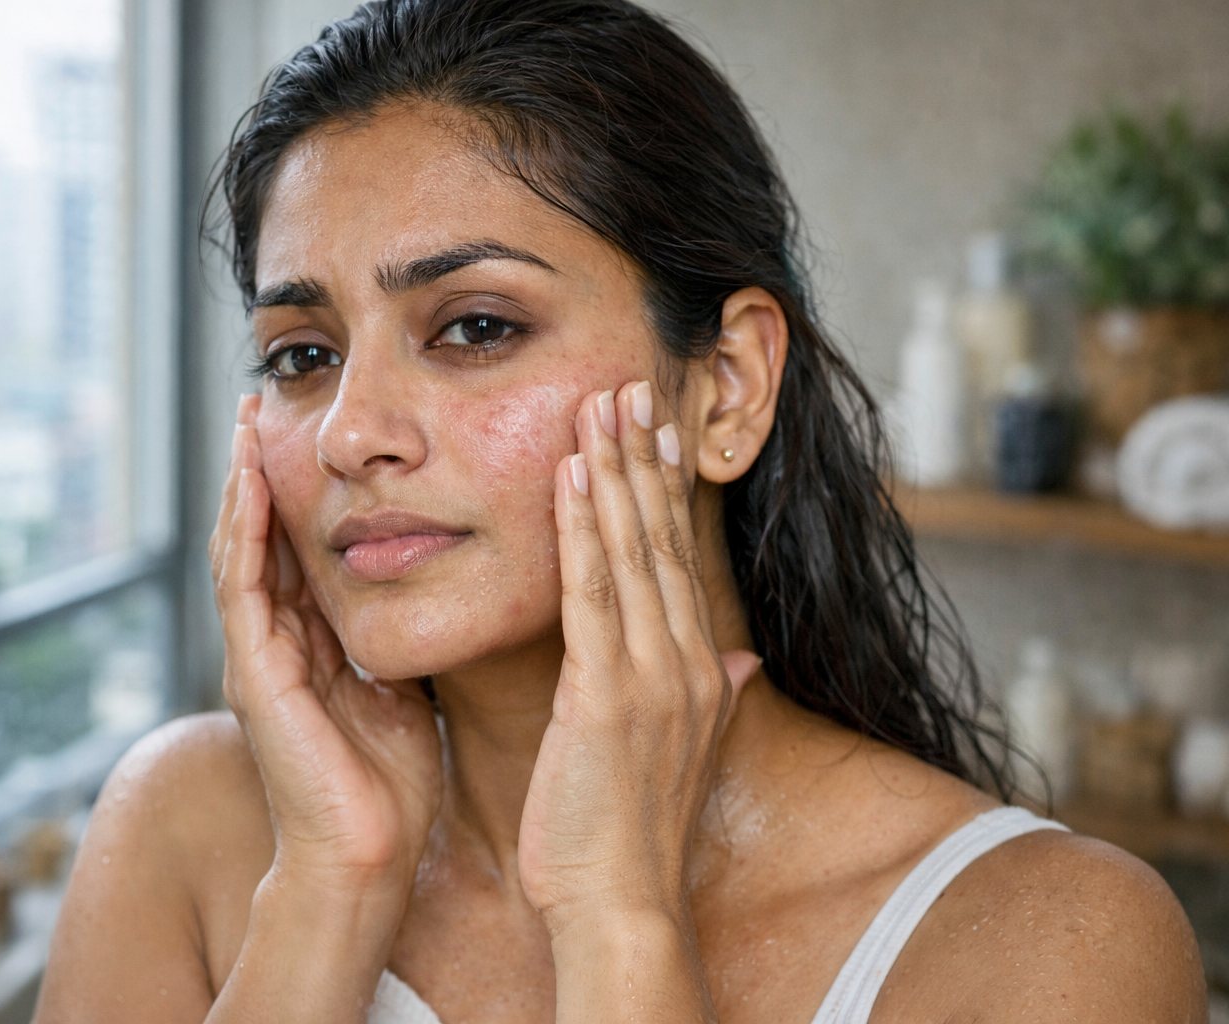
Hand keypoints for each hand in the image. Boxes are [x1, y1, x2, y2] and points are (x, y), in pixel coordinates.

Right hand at [209, 395, 441, 894]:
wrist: (369, 854)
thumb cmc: (390, 782)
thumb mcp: (398, 686)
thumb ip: (391, 637)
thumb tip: (425, 584)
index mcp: (307, 645)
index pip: (292, 548)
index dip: (295, 488)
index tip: (302, 430)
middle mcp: (272, 643)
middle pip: (256, 536)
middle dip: (256, 469)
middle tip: (258, 402)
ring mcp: (256, 656)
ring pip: (239, 549)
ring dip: (241, 483)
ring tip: (246, 421)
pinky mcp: (254, 673)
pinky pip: (242, 586)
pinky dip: (245, 531)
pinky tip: (252, 482)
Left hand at [519, 381, 759, 929]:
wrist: (621, 901)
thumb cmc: (630, 833)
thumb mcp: (682, 753)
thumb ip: (714, 696)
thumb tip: (740, 661)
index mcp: (698, 672)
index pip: (678, 562)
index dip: (666, 493)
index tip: (655, 432)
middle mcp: (684, 661)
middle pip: (662, 539)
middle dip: (644, 459)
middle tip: (630, 385)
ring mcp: (651, 673)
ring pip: (632, 550)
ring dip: (616, 471)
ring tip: (602, 404)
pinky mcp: (607, 691)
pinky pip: (593, 591)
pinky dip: (585, 527)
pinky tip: (572, 475)